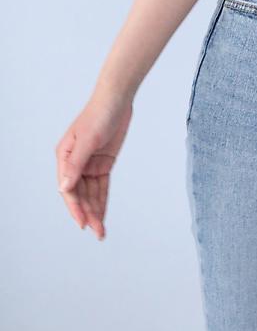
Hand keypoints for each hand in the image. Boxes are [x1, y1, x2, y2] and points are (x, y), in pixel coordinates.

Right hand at [55, 90, 133, 239]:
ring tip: (100, 231)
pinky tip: (102, 215)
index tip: (83, 222)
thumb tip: (64, 187)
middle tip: (96, 231)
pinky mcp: (103, 163)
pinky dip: (102, 200)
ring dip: (95, 211)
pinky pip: (101, 186)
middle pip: (79, 194)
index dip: (75, 207)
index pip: (68, 188)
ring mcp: (89, 164)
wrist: (118, 99)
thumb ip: (76, 164)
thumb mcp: (88, 139)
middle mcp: (74, 162)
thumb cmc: (100, 114)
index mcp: (64, 156)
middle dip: (87, 213)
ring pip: (90, 193)